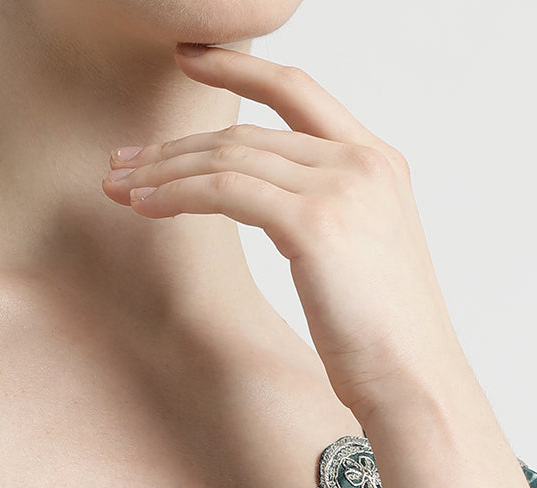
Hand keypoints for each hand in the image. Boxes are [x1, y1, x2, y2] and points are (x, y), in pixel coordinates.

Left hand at [102, 42, 469, 424]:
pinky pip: (227, 192)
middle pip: (248, 131)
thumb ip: (331, 217)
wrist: (416, 381)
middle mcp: (361, 162)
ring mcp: (340, 187)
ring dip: (165, 172)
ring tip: (120, 187)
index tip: (190, 58)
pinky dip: (179, 195)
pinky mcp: (314, 224)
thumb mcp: (363, 257)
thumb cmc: (386, 339)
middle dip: (176, 146)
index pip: (297, 91)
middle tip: (124, 161)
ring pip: (230, 158)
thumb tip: (286, 216)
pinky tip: (146, 207)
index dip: (240, 67)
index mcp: (378, 161)